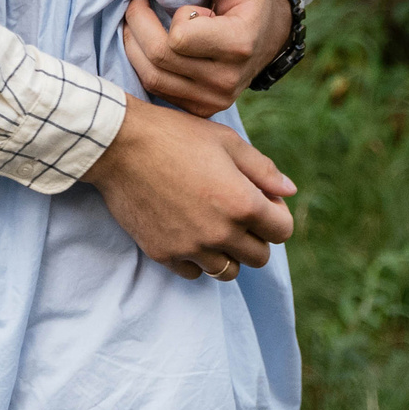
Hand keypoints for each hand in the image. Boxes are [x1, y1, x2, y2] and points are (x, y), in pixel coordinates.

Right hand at [82, 97, 296, 280]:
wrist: (119, 145)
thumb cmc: (176, 135)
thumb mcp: (226, 141)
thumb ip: (263, 169)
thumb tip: (289, 191)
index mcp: (242, 203)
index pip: (283, 231)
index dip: (276, 213)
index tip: (260, 199)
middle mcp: (221, 232)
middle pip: (259, 257)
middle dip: (256, 236)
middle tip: (236, 213)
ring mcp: (191, 247)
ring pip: (228, 271)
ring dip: (228, 252)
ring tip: (213, 226)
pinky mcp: (164, 254)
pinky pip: (194, 273)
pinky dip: (197, 259)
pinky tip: (189, 233)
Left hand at [122, 0, 294, 116]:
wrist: (269, 40)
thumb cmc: (253, 3)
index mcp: (238, 45)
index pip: (179, 38)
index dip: (174, 17)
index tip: (184, 6)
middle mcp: (225, 79)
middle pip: (159, 58)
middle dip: (138, 26)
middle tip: (137, 4)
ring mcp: (213, 99)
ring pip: (151, 78)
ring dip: (134, 46)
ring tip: (136, 23)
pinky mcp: (201, 109)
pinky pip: (157, 91)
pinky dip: (143, 67)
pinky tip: (146, 46)